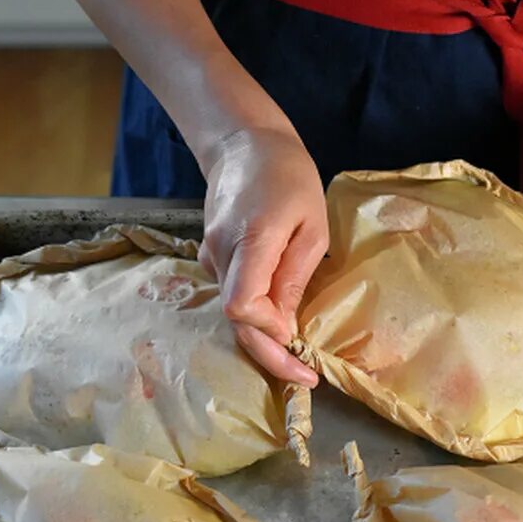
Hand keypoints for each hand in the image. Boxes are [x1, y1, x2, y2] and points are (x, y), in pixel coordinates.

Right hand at [199, 127, 324, 386]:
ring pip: (234, 313)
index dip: (269, 334)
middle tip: (305, 377)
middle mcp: (221, 253)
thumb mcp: (311, 225)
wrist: (244, 144)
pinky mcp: (211, 258)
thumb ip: (295, 276)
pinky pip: (233, 296)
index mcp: (251, 240)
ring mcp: (211, 256)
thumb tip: (286, 328)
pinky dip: (256, 315)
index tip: (298, 344)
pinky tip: (280, 319)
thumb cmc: (288, 178)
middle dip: (270, 356)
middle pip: (236, 322)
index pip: (242, 306)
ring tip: (299, 354)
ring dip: (265, 337)